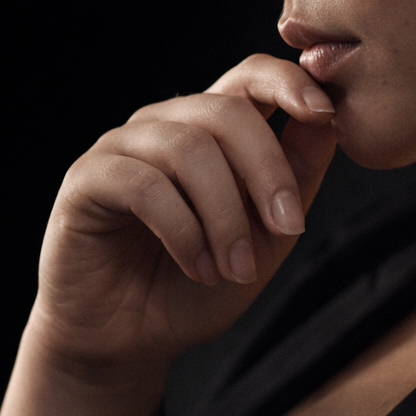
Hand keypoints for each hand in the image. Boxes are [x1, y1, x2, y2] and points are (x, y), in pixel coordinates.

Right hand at [23, 54, 336, 380]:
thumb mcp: (267, 236)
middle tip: (288, 229)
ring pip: (188, 149)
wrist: (130, 341)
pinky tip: (198, 266)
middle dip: (268, 172)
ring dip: (225, 215)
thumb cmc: (199, 285)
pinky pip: (144, 185)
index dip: (288, 81)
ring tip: (235, 267)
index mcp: (212, 128)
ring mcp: (121, 147)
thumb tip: (329, 119)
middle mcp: (165, 125)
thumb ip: (297, 177)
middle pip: (226, 111)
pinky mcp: (87, 180)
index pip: (249, 75)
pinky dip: (182, 230)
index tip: (325, 111)